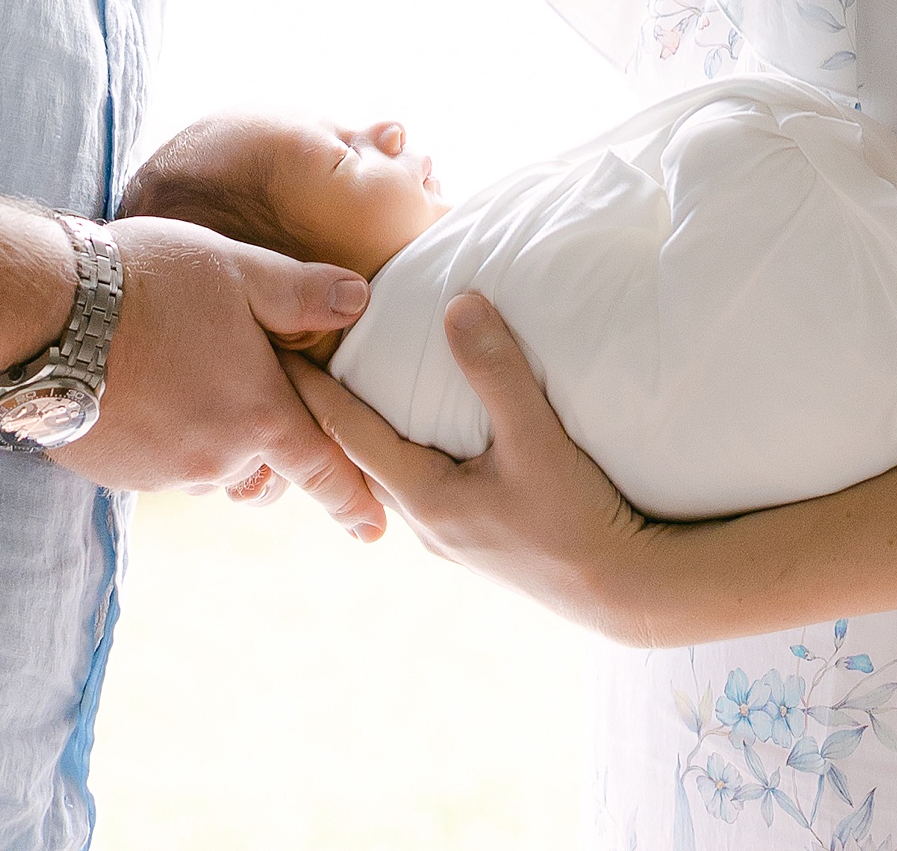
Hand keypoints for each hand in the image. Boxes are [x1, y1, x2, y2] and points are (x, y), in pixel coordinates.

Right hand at [50, 217, 383, 537]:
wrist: (44, 312)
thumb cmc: (149, 281)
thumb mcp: (237, 268)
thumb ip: (301, 292)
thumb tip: (360, 299)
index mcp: (257, 412)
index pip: (321, 469)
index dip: (352, 500)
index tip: (375, 529)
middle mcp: (215, 455)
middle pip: (262, 468)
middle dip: (268, 445)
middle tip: (252, 395)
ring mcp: (162, 471)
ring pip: (209, 467)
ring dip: (213, 439)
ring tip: (191, 380)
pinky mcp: (116, 474)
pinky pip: (160, 466)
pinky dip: (166, 438)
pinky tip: (146, 390)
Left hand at [282, 291, 656, 634]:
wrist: (624, 591)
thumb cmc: (578, 517)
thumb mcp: (537, 438)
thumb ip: (497, 371)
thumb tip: (458, 304)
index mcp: (424, 496)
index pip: (347, 431)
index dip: (310, 388)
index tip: (271, 349)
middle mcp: (425, 520)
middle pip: (359, 454)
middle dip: (330, 410)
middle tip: (300, 361)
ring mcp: (450, 534)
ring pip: (391, 472)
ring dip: (371, 432)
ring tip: (355, 390)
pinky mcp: (478, 536)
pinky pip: (424, 483)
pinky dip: (407, 449)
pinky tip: (423, 434)